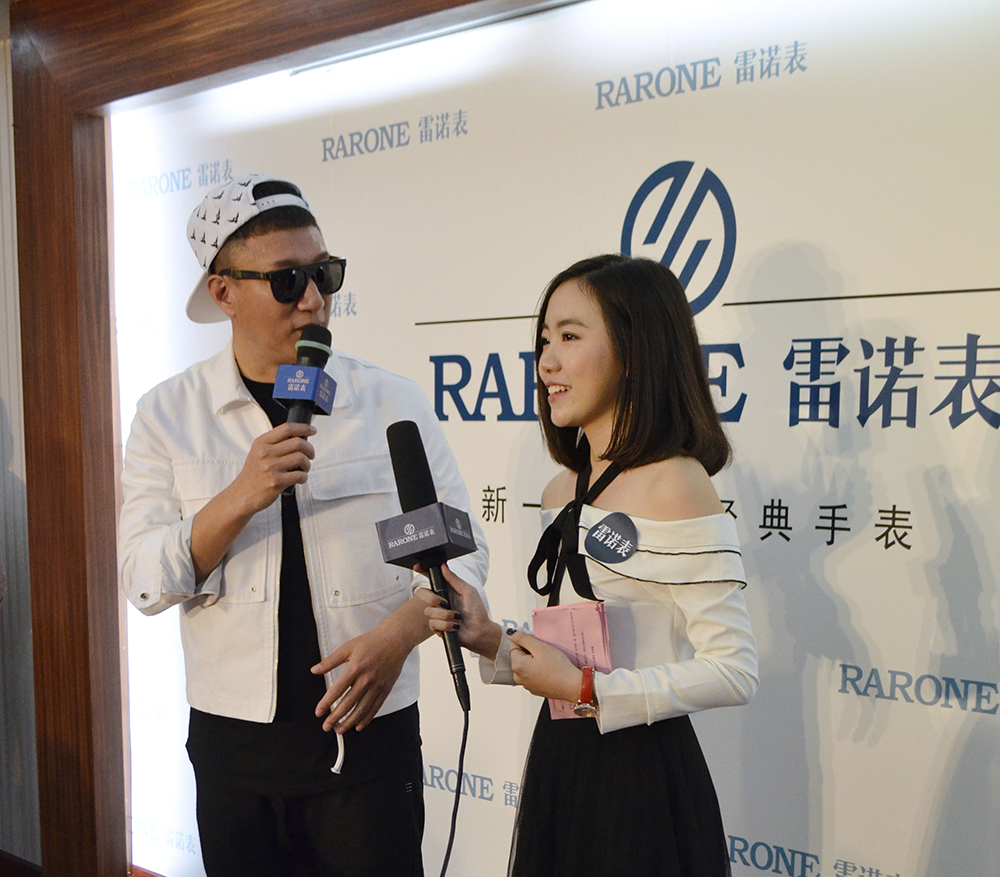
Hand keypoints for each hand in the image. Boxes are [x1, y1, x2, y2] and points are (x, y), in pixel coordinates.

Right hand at [229, 422, 316, 514]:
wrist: (241, 495)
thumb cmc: (254, 475)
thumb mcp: (257, 453)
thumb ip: (274, 444)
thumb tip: (299, 437)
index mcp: (261, 443)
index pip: (287, 428)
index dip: (304, 427)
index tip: (312, 430)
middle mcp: (265, 453)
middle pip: (298, 443)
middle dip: (310, 449)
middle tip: (311, 455)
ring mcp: (270, 468)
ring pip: (301, 458)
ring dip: (307, 464)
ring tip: (304, 469)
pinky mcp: (276, 482)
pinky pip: (300, 475)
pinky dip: (304, 477)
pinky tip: (300, 478)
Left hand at [311, 615, 415, 732]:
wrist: (396, 640)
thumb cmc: (371, 642)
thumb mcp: (348, 647)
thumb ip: (330, 661)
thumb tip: (314, 670)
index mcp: (355, 667)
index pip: (337, 689)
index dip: (326, 703)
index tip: (318, 712)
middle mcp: (367, 678)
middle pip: (349, 703)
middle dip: (336, 717)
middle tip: (326, 727)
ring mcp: (378, 685)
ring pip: (362, 709)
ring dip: (349, 721)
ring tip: (340, 730)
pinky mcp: (386, 689)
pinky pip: (375, 707)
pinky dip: (366, 719)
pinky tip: (358, 726)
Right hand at [414, 563, 500, 658]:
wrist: (480, 632)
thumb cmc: (477, 610)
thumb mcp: (468, 591)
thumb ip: (454, 579)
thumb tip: (443, 566)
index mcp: (447, 590)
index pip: (431, 578)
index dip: (422, 571)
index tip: (417, 566)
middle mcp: (440, 600)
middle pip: (422, 594)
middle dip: (433, 598)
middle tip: (445, 603)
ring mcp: (437, 614)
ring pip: (428, 611)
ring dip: (445, 615)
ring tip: (457, 617)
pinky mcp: (437, 627)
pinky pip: (433, 624)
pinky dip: (447, 625)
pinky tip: (455, 626)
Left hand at [507, 629, 582, 703]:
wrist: (572, 686)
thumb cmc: (558, 667)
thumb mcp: (540, 647)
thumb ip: (523, 638)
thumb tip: (511, 633)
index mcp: (517, 666)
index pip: (514, 646)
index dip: (526, 642)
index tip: (538, 645)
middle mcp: (518, 677)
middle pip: (519, 656)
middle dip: (530, 652)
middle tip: (544, 653)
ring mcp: (526, 684)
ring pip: (526, 665)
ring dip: (534, 661)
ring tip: (548, 662)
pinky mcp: (534, 689)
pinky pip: (532, 675)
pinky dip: (538, 670)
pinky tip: (549, 670)